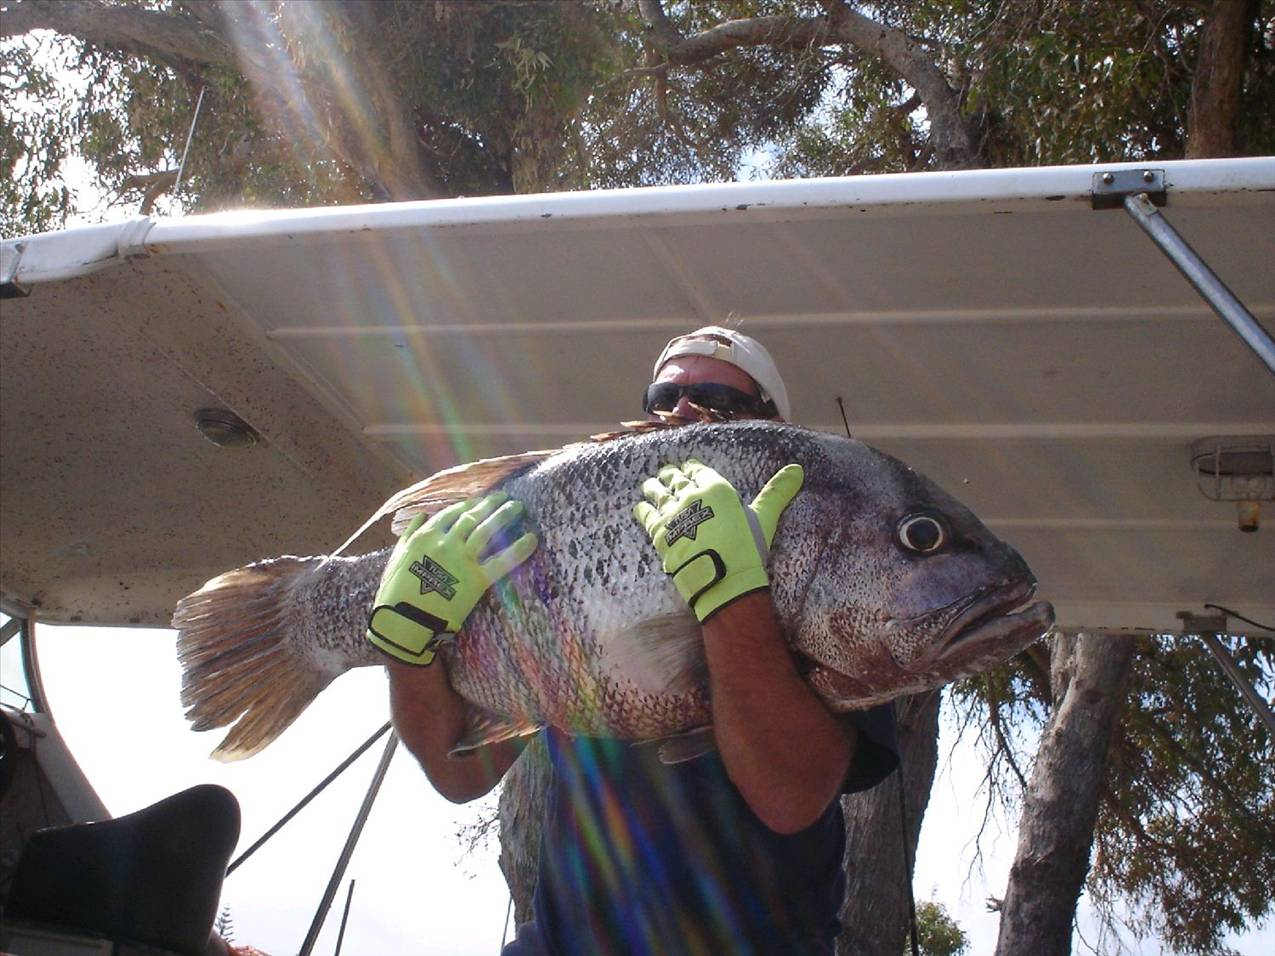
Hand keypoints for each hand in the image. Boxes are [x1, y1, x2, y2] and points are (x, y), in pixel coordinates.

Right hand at [367, 493, 536, 664]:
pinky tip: (532, 539)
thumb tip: (421, 515)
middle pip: (472, 517)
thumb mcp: (396, 557)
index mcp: (426, 536)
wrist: (405, 621)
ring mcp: (462, 559)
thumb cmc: (396, 593)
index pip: (451, 513)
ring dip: (504, 515)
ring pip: (488, 530)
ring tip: (518, 507)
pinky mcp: (477, 579)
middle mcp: (446, 542)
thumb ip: (409, 534)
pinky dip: (519, 549)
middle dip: (488, 504)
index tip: (477, 500)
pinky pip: (503, 561)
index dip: (467, 504)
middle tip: (502, 497)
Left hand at [633, 460, 802, 621]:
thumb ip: (777, 492)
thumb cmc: (748, 548)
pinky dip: (642, 510)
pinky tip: (640, 507)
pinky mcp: (659, 534)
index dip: (692, 468)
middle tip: (665, 474)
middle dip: (670, 475)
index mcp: (715, 488)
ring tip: (648, 484)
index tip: (687, 467)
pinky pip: (647, 516)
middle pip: (675, 480)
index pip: (698, 470)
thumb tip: (798, 469)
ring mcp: (672, 514)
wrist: (724, 579)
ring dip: (653, 487)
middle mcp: (690, 496)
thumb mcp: (765, 517)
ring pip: (658, 494)